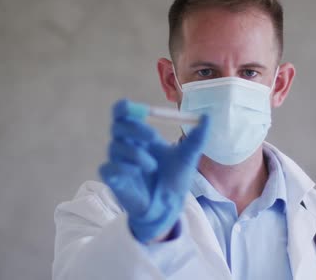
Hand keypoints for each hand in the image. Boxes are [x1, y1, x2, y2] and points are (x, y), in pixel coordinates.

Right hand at [99, 99, 209, 242]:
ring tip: (152, 167)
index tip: (144, 112)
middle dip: (135, 128)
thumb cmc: (174, 180)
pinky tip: (135, 176)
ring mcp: (118, 161)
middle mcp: (127, 145)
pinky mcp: (113, 179)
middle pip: (117, 125)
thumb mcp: (188, 158)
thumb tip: (207, 117)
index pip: (123, 113)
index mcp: (141, 136)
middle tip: (152, 136)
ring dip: (137, 155)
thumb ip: (197, 138)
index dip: (127, 108)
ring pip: (116, 146)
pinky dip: (123, 169)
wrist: (169, 207)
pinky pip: (108, 167)